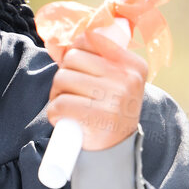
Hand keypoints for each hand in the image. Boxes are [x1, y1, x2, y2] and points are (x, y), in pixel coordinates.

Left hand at [47, 23, 147, 149]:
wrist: (116, 149)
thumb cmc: (109, 109)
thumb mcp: (114, 80)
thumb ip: (91, 57)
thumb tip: (55, 43)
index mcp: (134, 65)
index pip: (91, 38)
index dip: (75, 51)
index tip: (78, 67)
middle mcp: (127, 79)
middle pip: (73, 58)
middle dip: (64, 74)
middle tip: (71, 91)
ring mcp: (114, 98)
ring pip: (62, 78)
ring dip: (57, 94)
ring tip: (69, 105)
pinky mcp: (96, 118)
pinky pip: (59, 104)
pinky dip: (55, 112)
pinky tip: (65, 118)